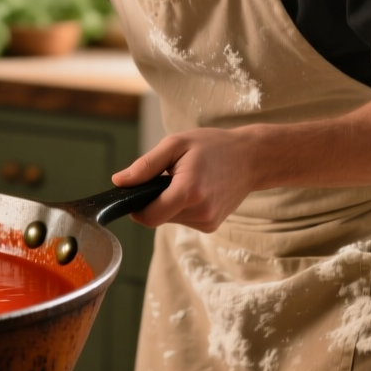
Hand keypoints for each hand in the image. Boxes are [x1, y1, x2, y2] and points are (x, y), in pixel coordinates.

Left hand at [112, 127, 264, 231]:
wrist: (252, 158)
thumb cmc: (213, 146)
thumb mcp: (176, 144)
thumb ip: (145, 166)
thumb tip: (119, 182)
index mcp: (188, 192)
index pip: (148, 217)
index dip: (136, 208)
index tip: (137, 193)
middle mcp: (200, 212)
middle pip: (158, 218)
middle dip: (155, 201)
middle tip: (169, 177)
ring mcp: (208, 222)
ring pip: (170, 220)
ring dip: (170, 204)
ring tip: (186, 181)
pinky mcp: (212, 226)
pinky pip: (184, 220)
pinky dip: (182, 207)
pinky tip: (196, 190)